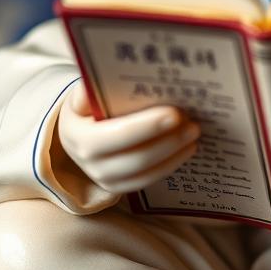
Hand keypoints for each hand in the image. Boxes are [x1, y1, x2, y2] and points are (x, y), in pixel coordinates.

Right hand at [57, 81, 200, 194]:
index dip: (147, 127)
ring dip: (174, 153)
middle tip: (192, 123)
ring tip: (193, 133)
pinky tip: (187, 148)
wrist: (79, 132)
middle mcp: (88, 162)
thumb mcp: (82, 94)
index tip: (174, 113)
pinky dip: (170, 164)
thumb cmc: (87, 108)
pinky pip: (148, 180)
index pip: (116, 135)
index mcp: (76, 135)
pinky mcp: (118, 187)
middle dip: (168, 141)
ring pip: (145, 172)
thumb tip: (100, 82)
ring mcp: (103, 179)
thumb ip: (90, 88)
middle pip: (136, 158)